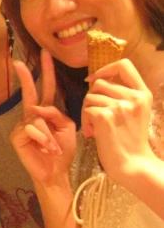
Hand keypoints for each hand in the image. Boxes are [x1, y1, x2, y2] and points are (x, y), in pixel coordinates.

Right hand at [10, 50, 76, 186]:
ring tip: (54, 149)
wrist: (55, 172)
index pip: (47, 88)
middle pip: (29, 93)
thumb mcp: (68, 128)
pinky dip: (43, 140)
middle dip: (25, 77)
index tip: (44, 54)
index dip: (46, 71)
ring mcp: (23, 125)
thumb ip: (57, 114)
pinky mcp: (17, 136)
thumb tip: (38, 108)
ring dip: (49, 136)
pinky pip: (31, 130)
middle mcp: (33, 115)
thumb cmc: (63, 151)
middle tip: (19, 62)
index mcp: (48, 112)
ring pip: (37, 120)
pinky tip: (46, 149)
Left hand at [83, 59, 156, 182]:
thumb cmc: (129, 139)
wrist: (132, 163)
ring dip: (87, 111)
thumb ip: (122, 93)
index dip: (105, 69)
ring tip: (95, 127)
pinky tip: (93, 133)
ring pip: (89, 96)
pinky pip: (86, 109)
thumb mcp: (134, 111)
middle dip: (91, 98)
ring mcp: (120, 106)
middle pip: (99, 83)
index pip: (124, 64)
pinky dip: (85, 121)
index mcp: (142, 93)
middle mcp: (133, 97)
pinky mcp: (105, 116)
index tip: (95, 80)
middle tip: (95, 116)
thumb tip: (97, 78)